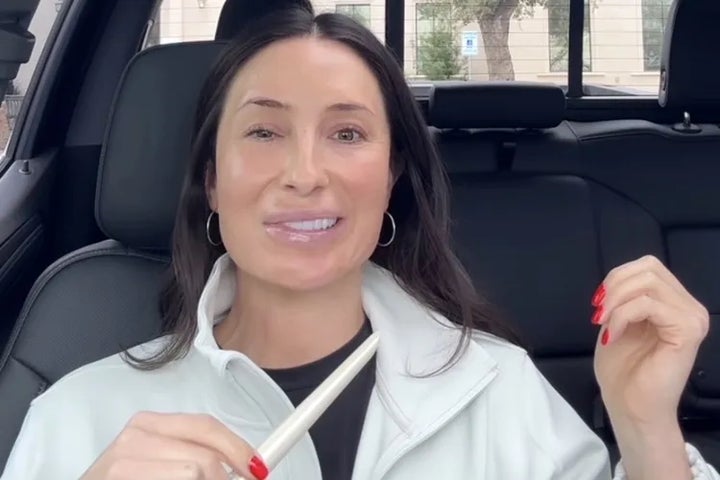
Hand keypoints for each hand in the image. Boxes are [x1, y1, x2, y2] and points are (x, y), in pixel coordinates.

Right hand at [80, 412, 267, 479]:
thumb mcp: (159, 462)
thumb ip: (196, 456)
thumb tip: (248, 467)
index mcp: (148, 424)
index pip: (206, 426)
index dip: (238, 448)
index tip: (259, 469)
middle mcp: (135, 437)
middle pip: (205, 458)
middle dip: (226, 479)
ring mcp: (123, 464)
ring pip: (194, 474)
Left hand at [592, 255, 708, 423]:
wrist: (630, 406)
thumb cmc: (623, 369)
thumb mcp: (619, 321)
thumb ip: (624, 298)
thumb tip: (616, 280)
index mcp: (675, 303)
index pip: (649, 266)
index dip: (618, 276)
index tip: (598, 302)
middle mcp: (690, 307)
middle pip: (649, 268)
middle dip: (615, 286)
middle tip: (599, 312)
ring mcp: (692, 318)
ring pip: (648, 282)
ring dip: (617, 301)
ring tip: (605, 324)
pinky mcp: (687, 331)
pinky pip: (648, 304)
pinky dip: (622, 315)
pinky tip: (613, 335)